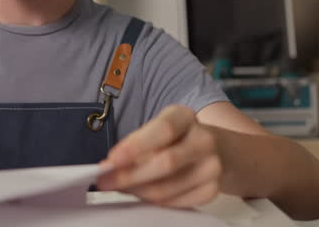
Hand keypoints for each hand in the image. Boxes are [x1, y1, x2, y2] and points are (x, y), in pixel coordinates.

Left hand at [97, 104, 222, 207]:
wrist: (212, 149)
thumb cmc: (172, 138)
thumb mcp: (155, 130)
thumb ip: (134, 145)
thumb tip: (108, 167)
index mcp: (186, 116)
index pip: (163, 130)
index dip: (136, 146)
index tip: (111, 160)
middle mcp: (204, 139)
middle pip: (166, 162)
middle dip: (130, 175)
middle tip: (105, 182)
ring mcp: (212, 166)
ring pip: (168, 187)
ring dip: (138, 191)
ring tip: (120, 188)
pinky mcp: (213, 189)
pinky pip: (176, 202)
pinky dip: (154, 202)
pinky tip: (142, 194)